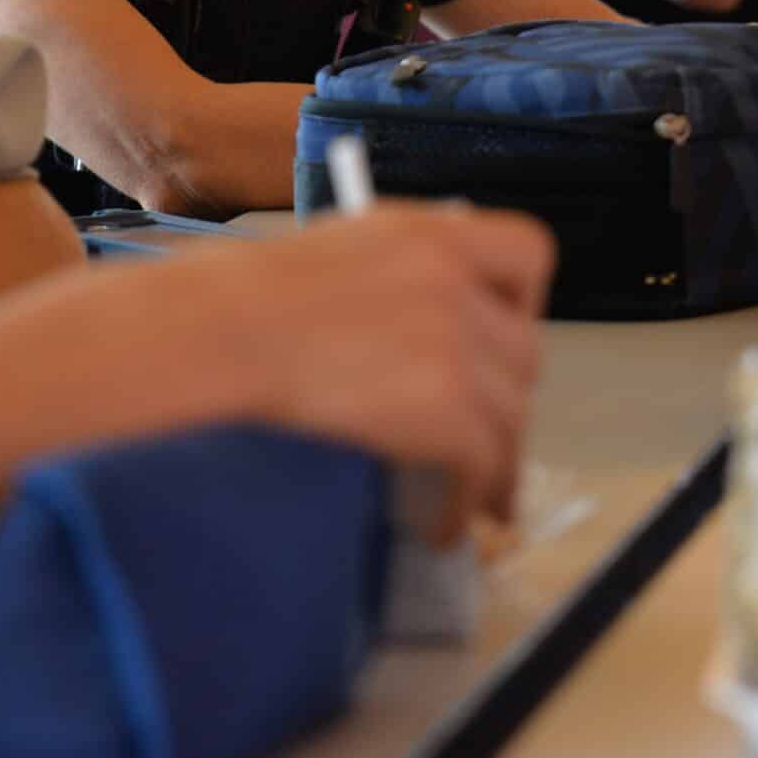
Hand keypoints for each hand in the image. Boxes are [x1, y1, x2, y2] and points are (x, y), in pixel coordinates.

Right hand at [184, 202, 553, 545]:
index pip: (529, 255)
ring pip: (511, 418)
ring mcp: (459, 349)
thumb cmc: (259, 291)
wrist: (229, 328)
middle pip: (523, 352)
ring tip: (478, 497)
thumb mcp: (351, 245)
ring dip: (496, 463)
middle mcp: (460, 286)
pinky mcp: (447, 411)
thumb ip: (410, 269)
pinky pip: (482, 466)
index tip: (503, 331)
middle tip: (483, 431)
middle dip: (505, 396)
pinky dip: (467, 502)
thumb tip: (435, 313)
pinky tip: (444, 523)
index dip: (522, 300)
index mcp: (438, 235)